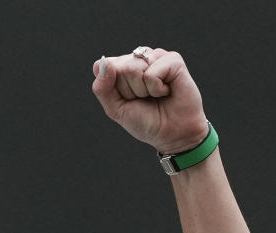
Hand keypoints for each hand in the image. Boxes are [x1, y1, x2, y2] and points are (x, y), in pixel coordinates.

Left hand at [92, 48, 207, 153]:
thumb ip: (102, 88)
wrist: (172, 134)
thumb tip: (103, 62)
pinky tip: (167, 91)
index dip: (113, 90)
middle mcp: (139, 58)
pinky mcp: (173, 60)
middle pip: (118, 68)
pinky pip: (151, 73)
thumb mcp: (115, 109)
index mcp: (123, 66)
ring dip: (142, 90)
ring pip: (132, 68)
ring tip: (155, 95)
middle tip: (145, 99)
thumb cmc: (146, 120)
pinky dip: (156, 89)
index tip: (128, 99)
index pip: (102, 67)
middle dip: (129, 90)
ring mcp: (156, 56)